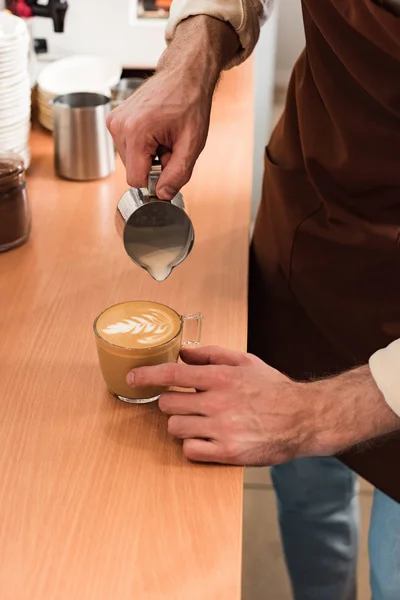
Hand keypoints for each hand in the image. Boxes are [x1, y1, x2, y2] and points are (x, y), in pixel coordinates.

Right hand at [107, 16, 238, 198]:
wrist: (184, 74)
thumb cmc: (190, 103)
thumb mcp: (192, 144)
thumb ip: (177, 174)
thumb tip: (163, 195)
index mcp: (136, 133)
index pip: (136, 180)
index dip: (155, 180)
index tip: (170, 167)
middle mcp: (119, 127)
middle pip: (133, 171)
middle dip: (153, 166)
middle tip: (170, 145)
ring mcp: (114, 122)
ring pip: (130, 161)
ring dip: (148, 156)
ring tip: (163, 136)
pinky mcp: (114, 120)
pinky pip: (127, 148)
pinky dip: (143, 146)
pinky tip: (155, 131)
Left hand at [126, 346, 321, 464]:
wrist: (303, 418)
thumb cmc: (273, 388)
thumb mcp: (246, 361)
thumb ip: (212, 355)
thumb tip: (183, 353)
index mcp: (220, 378)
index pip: (172, 375)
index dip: (147, 376)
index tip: (132, 379)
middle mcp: (217, 403)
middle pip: (167, 405)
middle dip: (171, 404)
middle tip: (186, 405)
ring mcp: (221, 429)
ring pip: (175, 428)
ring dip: (181, 425)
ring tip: (198, 422)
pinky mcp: (227, 453)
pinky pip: (190, 450)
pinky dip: (193, 445)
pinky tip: (206, 438)